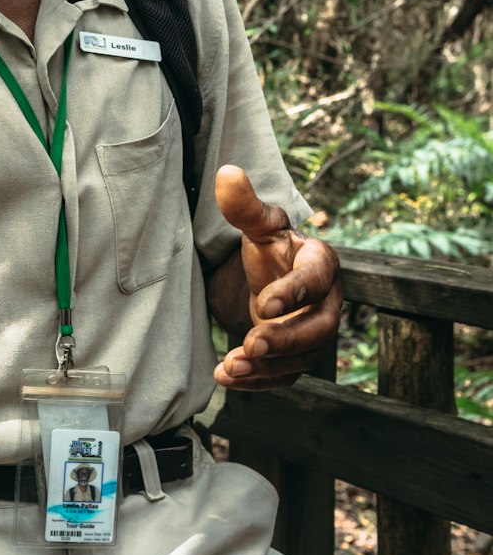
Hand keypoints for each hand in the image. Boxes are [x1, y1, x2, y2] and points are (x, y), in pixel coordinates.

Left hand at [213, 165, 340, 389]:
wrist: (274, 276)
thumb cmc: (272, 248)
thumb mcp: (258, 225)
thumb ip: (245, 205)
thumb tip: (227, 173)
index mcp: (320, 262)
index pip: (317, 278)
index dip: (294, 292)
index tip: (263, 305)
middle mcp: (327, 302)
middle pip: (320, 327)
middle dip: (286, 339)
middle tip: (250, 343)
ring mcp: (315, 333)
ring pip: (303, 358)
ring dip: (267, 367)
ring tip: (230, 366)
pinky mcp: (298, 357)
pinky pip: (285, 376)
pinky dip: (258, 381)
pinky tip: (227, 379)